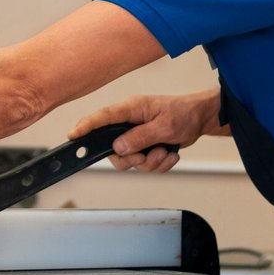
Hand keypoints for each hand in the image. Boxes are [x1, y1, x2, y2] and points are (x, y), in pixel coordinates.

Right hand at [68, 90, 220, 171]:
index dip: (86, 126)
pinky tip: (170, 153)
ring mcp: (136, 136)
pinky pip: (144, 165)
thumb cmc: (184, 114)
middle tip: (150, 155)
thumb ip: (140, 137)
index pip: (102, 118)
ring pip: (131, 161)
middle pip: (114, 151)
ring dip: (151, 162)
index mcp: (131, 110)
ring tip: (166, 151)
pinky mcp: (144, 146)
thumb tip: (118, 147)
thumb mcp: (164, 126)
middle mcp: (129, 123)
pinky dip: (159, 164)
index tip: (73, 135)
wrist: (200, 120)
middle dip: (134, 159)